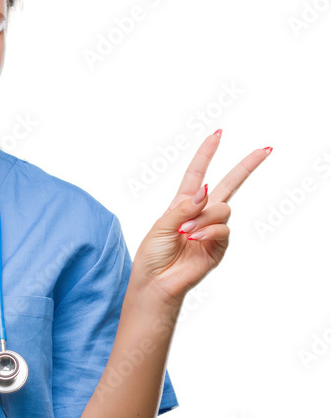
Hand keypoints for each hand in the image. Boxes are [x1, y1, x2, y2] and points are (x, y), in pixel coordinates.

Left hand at [132, 130, 271, 305]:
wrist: (156, 283)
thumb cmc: (152, 256)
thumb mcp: (161, 226)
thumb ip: (183, 207)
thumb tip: (205, 190)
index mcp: (182, 205)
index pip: (197, 174)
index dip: (206, 155)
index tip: (217, 134)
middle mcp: (200, 214)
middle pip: (228, 185)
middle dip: (246, 167)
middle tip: (265, 150)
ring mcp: (211, 230)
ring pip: (222, 209)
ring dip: (203, 218)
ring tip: (186, 233)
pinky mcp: (218, 247)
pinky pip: (223, 229)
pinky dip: (208, 231)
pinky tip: (194, 239)